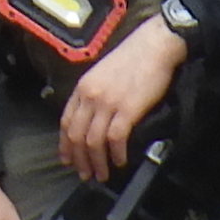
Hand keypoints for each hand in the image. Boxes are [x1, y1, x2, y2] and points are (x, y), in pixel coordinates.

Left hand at [59, 13, 191, 183]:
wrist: (154, 45)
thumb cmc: (134, 57)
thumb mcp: (103, 73)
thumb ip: (94, 93)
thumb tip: (94, 117)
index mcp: (83, 87)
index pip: (66, 121)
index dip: (65, 144)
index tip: (68, 159)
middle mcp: (90, 96)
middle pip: (76, 135)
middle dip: (79, 159)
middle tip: (84, 174)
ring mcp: (108, 103)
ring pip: (93, 141)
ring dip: (96, 162)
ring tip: (101, 174)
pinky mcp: (127, 109)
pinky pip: (115, 139)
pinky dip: (116, 154)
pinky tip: (119, 161)